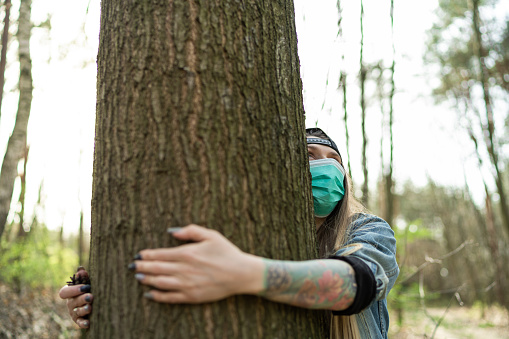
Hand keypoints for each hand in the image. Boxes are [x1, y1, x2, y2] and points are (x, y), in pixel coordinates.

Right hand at [59, 269, 92, 328]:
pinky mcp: (79, 320)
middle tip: (91, 297)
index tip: (85, 286)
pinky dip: (83, 323)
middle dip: (82, 299)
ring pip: (77, 312)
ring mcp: (73, 312)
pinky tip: (88, 323)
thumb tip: (81, 269)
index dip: (73, 290)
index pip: (64, 292)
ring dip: (83, 310)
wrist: (93, 303)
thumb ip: (83, 277)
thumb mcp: (86, 283)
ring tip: (90, 307)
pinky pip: (80, 322)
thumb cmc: (87, 290)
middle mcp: (70, 303)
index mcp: (69, 294)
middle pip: (73, 302)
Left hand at [130, 224, 263, 303]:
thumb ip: (190, 231)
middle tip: (131, 266)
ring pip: (160, 283)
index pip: (160, 254)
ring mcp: (187, 284)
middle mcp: (184, 269)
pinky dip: (157, 296)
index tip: (138, 255)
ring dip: (146, 280)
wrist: (241, 274)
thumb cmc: (227, 253)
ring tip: (137, 277)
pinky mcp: (192, 296)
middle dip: (142, 267)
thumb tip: (171, 231)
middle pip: (156, 268)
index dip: (147, 255)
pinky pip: (169, 297)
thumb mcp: (211, 235)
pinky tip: (149, 293)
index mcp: (188, 253)